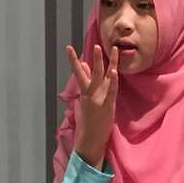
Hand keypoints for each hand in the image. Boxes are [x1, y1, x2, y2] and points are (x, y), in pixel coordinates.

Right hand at [67, 44, 118, 169]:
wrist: (91, 137)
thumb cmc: (91, 117)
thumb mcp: (86, 98)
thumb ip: (86, 81)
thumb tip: (85, 65)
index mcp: (85, 91)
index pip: (79, 72)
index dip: (73, 60)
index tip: (69, 48)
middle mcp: (91, 92)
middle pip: (91, 72)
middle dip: (94, 58)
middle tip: (95, 45)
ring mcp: (99, 98)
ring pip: (102, 77)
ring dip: (105, 63)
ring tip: (111, 50)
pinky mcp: (107, 104)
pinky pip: (111, 90)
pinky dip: (113, 81)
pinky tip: (114, 72)